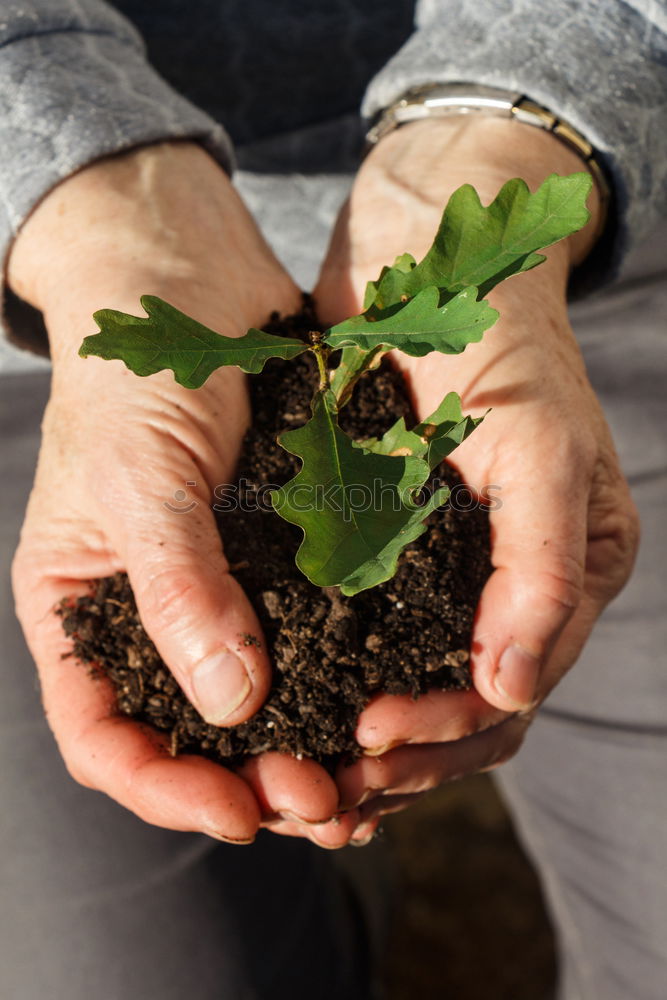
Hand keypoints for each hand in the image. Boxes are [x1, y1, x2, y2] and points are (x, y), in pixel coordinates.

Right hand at [9, 142, 360, 846]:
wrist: (189, 280)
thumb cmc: (137, 372)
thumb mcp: (139, 482)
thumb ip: (177, 591)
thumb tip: (232, 705)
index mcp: (82, 606)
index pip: (104, 734)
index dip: (163, 788)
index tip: (237, 813)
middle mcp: (147, 610)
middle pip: (187, 737)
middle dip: (249, 781)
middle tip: (323, 802)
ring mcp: (214, 588)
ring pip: (252, 702)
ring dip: (301, 749)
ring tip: (360, 779)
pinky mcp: (273, 559)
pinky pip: (301, 641)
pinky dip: (333, 685)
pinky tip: (378, 705)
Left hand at [314, 118, 638, 836]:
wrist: (428, 252)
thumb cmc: (498, 338)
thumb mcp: (543, 448)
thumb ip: (544, 567)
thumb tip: (514, 688)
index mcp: (568, 569)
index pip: (515, 685)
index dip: (449, 728)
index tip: (374, 737)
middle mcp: (509, 580)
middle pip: (462, 707)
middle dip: (403, 756)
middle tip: (327, 782)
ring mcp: (444, 566)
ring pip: (409, 683)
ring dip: (362, 736)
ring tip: (302, 772)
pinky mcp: (382, 541)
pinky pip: (361, 631)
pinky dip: (332, 678)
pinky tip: (286, 708)